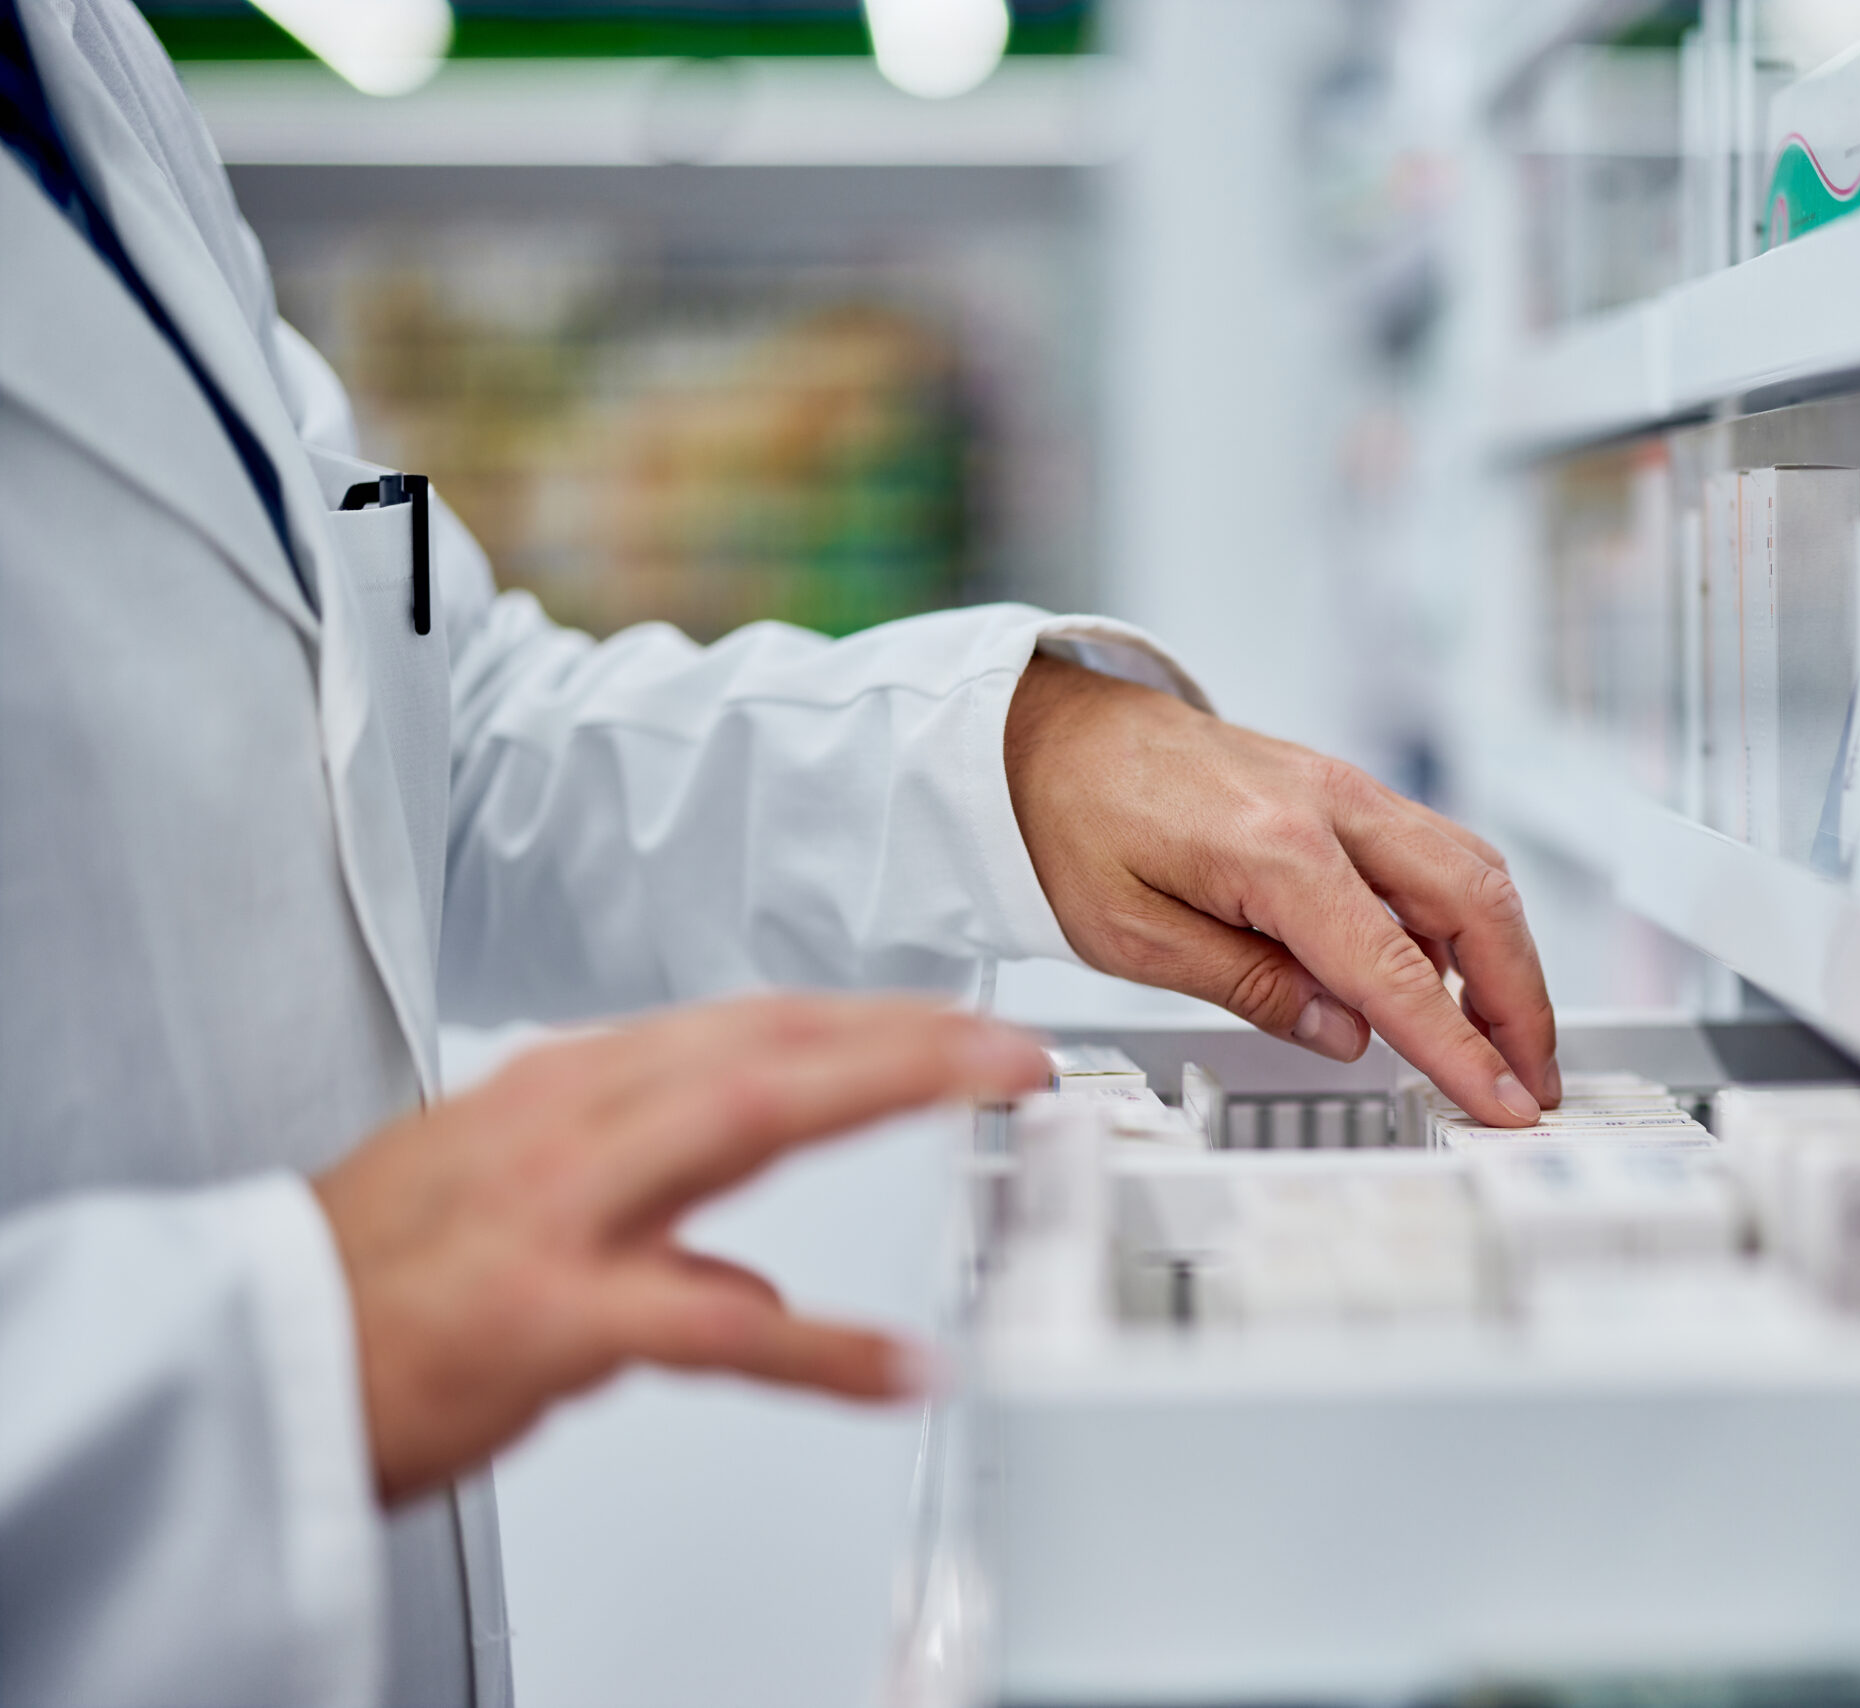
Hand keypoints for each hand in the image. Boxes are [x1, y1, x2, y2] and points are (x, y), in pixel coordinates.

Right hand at [314, 996, 1048, 1503]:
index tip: (948, 1023)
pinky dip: (816, 1346)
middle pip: (768, 1046)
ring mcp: (556, 1211)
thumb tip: (746, 1291)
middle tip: (1011, 1039)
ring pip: (751, 1118)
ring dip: (889, 1091)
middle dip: (904, 1031)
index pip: (742, 1031)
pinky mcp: (543, 1317)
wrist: (230, 1374)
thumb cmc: (363, 1297)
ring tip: (995, 1092)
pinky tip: (898, 1363)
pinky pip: (707, 1327)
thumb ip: (641, 1230)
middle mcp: (565, 1125)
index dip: (861, 1021)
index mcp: (559, 1097)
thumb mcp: (505, 1220)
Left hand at [1005, 655, 1558, 1126]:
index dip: (1457, 1046)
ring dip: (1506, 959)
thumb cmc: (1072, 819)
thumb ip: (1248, 987)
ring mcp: (1345, 791)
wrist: (1049, 730)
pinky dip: (1465, 920)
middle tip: (1530, 1081)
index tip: (1498, 1100)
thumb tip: (1344, 1035)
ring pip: (1472, 871)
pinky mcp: (1344, 793)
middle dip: (1522, 1002)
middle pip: (1475, 903)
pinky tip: (1446, 978)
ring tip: (1502, 1043)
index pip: (1394, 968)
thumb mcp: (1130, 936)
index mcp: (1273, 847)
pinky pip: (1436, 854)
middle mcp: (1330, 805)